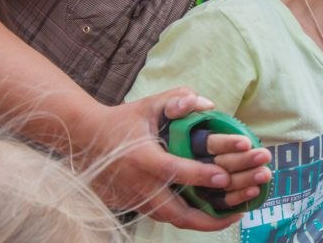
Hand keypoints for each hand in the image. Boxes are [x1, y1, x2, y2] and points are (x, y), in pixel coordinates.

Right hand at [79, 88, 269, 230]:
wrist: (84, 141)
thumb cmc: (122, 121)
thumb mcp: (147, 105)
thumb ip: (177, 99)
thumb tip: (207, 104)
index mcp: (142, 158)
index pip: (173, 170)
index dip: (199, 175)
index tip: (224, 177)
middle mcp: (138, 185)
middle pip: (175, 213)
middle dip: (208, 218)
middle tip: (238, 212)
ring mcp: (136, 200)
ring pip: (173, 220)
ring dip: (203, 222)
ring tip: (232, 215)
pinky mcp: (135, 207)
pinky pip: (166, 217)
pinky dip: (189, 218)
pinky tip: (211, 213)